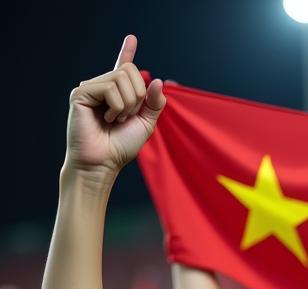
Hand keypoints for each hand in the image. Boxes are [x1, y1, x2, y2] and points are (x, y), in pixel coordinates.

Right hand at [66, 35, 164, 177]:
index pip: (123, 68)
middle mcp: (103, 87)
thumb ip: (153, 104)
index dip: (127, 52)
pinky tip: (106, 118)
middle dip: (138, 97)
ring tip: (114, 120)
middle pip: (131, 72)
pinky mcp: (82, 91)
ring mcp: (91, 87)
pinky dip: (116, 106)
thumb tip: (157, 80)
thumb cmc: (121, 147)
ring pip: (122, 79)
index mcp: (118, 94)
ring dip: (127, 105)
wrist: (102, 163)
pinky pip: (110, 88)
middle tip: (126, 117)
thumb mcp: (145, 125)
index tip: (132, 38)